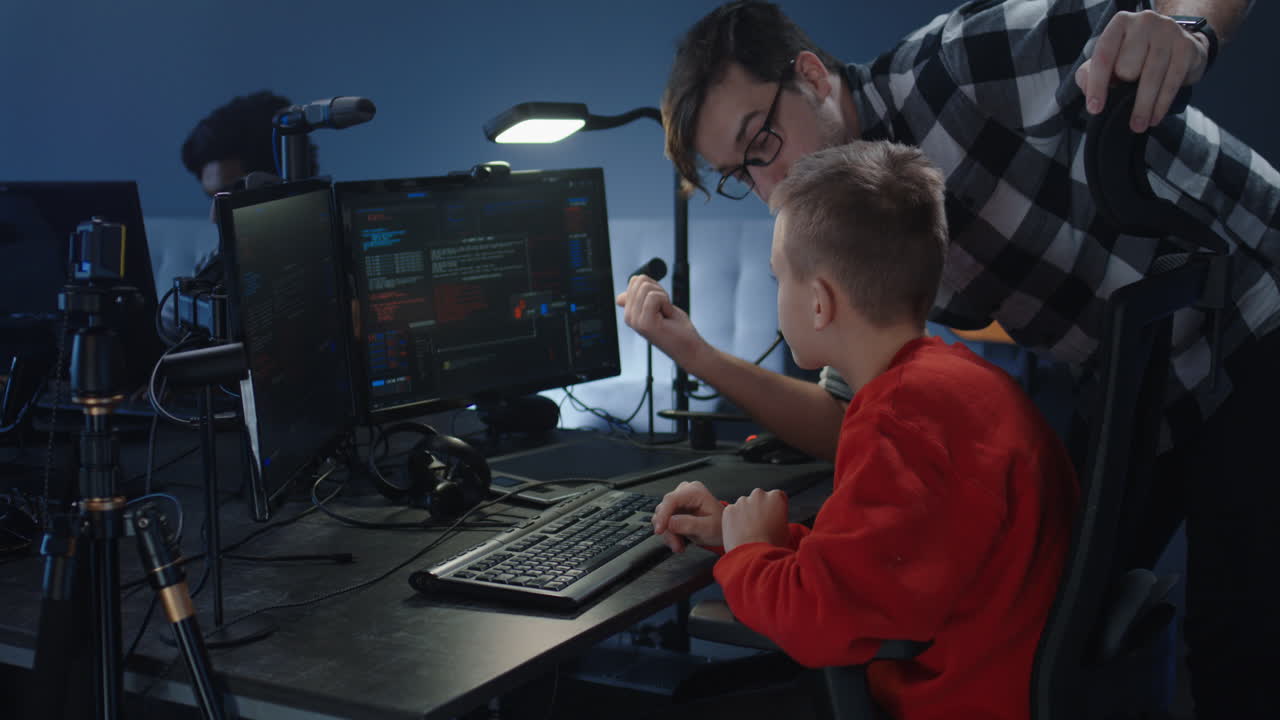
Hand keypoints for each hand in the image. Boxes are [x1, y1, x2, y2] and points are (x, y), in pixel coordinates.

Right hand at [615, 274, 705, 366]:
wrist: (689, 348)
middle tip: (665, 309)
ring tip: (666, 314)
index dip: (655, 286)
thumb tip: (619, 297)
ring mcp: (635, 321)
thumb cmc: (677, 328)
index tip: (661, 304)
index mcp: (630, 312)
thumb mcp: (657, 309)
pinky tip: (667, 316)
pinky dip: (666, 303)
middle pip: (640, 281)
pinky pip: (654, 297)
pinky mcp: (645, 323)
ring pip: (646, 287)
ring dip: (663, 298)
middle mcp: (628, 317)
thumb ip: (640, 300)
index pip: (635, 280)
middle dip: (659, 290)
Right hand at [651, 481, 723, 551]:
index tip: (660, 530)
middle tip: (676, 545)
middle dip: (668, 530)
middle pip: (665, 509)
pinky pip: (665, 521)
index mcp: (695, 491)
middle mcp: (685, 492)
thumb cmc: (720, 527)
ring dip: (669, 534)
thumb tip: (670, 523)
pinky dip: (670, 534)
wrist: (723, 530)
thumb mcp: (708, 528)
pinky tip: (679, 542)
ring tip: (680, 545)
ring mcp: (679, 500)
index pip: (671, 500)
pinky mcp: (675, 509)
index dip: (663, 515)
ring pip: (663, 517)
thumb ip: (689, 524)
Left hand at [721, 488, 789, 552]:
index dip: (776, 508)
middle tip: (760, 525)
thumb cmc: (773, 545)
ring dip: (746, 513)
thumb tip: (775, 520)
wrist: (753, 555)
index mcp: (776, 497)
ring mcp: (742, 501)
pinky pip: (732, 512)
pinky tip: (739, 533)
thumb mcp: (786, 530)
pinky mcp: (729, 509)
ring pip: (744, 505)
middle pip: (759, 498)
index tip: (774, 518)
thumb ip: (780, 518)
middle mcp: (759, 494)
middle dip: (759, 507)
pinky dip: (734, 520)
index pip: (777, 497)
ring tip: (749, 532)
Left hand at [1075, 10, 1209, 131]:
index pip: (1104, 56)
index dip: (1097, 85)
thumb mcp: (1110, 58)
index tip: (1095, 109)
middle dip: (1125, 87)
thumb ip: (1090, 72)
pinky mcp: (1187, 47)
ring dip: (1142, 107)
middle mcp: (1145, 22)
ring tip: (1137, 126)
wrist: (1179, 41)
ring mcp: (1169, 32)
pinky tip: (1154, 118)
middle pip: (1128, 68)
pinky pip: (1171, 83)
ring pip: (1150, 78)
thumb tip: (1088, 91)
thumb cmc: (1136, 53)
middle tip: (1127, 94)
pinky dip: (1161, 105)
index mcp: (1121, 22)